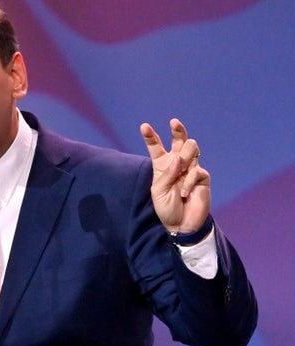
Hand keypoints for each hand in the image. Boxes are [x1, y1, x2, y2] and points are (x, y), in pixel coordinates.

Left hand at [140, 119, 210, 233]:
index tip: (144, 126)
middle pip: (179, 140)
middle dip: (177, 129)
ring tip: (181, 170)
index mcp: (162, 165)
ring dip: (185, 157)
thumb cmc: (166, 207)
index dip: (151, 136)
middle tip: (174, 122)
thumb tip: (178, 158)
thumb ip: (166, 174)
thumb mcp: (158, 191)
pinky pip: (196, 171)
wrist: (181, 223)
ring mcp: (191, 168)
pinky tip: (184, 193)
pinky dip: (188, 182)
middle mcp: (177, 163)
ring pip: (192, 148)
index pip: (156, 147)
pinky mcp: (202, 177)